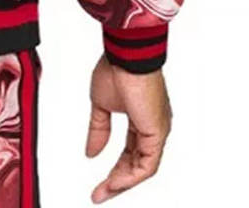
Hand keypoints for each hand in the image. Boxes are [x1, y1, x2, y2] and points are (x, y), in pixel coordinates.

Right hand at [86, 55, 171, 202]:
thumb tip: (91, 152)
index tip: (100, 181)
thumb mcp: (100, 104)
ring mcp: (157, 131)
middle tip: (100, 193)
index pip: (129, 152)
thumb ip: (98, 130)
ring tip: (105, 191)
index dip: (115, 168)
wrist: (126, 55)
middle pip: (137, 163)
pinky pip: (147, 164)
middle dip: (118, 181)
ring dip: (123, 182)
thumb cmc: (117, 68)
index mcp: (141, 119)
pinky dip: (131, 175)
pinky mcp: (157, 133)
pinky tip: (115, 181)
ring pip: (143, 167)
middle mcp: (152, 127)